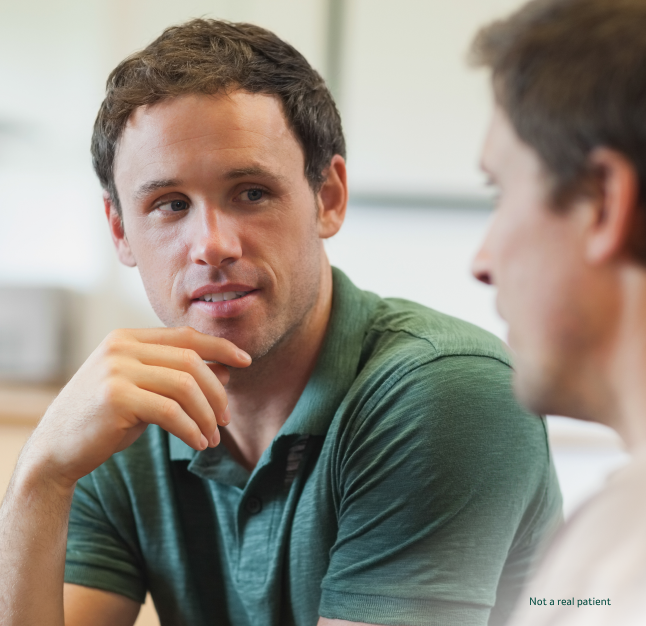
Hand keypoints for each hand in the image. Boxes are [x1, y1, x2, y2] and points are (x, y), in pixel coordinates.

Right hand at [20, 326, 250, 488]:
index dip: (220, 347)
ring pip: (185, 386)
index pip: (186, 336)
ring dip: (207, 414)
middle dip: (217, 390)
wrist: (56, 450)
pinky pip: (171, 411)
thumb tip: (227, 370)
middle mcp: (122, 347)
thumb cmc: (105, 419)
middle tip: (226, 418)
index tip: (246, 361)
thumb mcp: (145, 390)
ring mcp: (117, 369)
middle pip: (191, 361)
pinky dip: (192, 428)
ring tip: (214, 437)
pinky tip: (199, 443)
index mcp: (128, 338)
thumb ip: (178, 376)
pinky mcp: (116, 397)